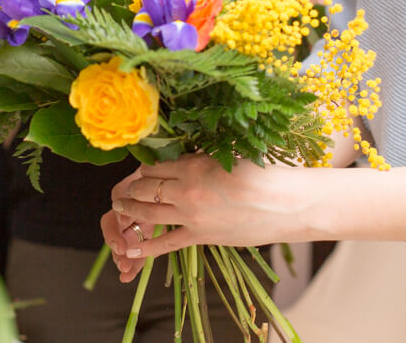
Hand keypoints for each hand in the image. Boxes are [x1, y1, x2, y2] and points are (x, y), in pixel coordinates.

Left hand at [102, 154, 299, 281]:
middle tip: (124, 191)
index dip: (143, 168)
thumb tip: (181, 164)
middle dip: (131, 189)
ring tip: (120, 209)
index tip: (140, 171)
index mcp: (193, 164)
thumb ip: (199, 161)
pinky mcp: (200, 237)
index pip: (153, 165)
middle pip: (144, 187)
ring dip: (129, 210)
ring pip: (147, 213)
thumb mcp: (225, 158)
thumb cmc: (262, 176)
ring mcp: (191, 215)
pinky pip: (166, 243)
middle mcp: (186, 188)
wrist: (285, 204)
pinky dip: (145, 246)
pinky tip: (130, 246)